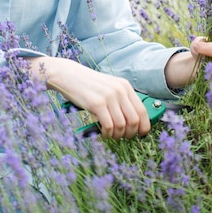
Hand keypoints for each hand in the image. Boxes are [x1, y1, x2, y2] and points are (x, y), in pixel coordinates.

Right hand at [29, 56, 150, 139]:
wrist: (68, 75)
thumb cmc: (87, 85)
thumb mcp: (108, 88)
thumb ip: (121, 101)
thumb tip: (133, 122)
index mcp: (125, 86)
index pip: (142, 111)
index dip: (144, 126)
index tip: (140, 135)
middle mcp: (119, 90)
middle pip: (134, 120)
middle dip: (130, 134)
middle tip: (122, 137)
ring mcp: (108, 97)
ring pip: (122, 126)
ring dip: (117, 135)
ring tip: (110, 135)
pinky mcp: (97, 104)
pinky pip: (109, 126)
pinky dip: (107, 134)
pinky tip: (103, 134)